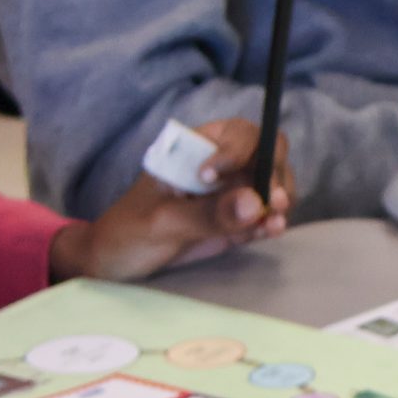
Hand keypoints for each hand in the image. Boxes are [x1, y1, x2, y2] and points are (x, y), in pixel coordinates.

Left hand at [50, 120, 292, 281]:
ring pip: (273, 185)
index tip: (212, 179)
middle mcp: (221, 166)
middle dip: (275, 174)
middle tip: (274, 201)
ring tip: (274, 223)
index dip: (239, 150)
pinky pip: (267, 217)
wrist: (116, 264)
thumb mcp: (162, 222)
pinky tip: (271, 232)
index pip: (238, 133)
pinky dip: (274, 223)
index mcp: (195, 150)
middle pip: (268, 152)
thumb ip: (207, 213)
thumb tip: (257, 204)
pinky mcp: (238, 223)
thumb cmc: (127, 232)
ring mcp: (232, 195)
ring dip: (280, 201)